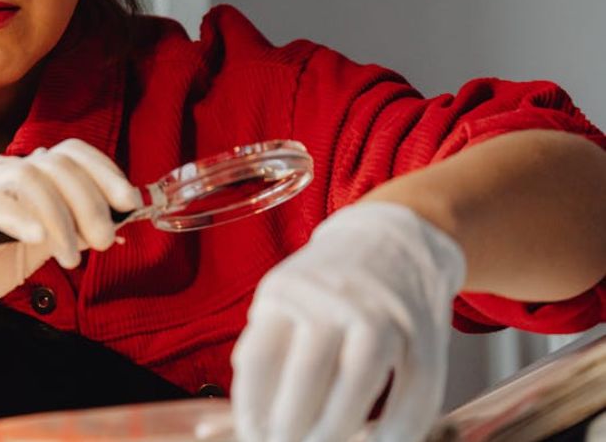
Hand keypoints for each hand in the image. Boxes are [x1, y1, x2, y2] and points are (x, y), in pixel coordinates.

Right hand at [0, 139, 140, 321]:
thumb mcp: (35, 249)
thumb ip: (69, 232)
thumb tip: (119, 225)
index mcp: (20, 173)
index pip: (68, 152)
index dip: (104, 171)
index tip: (129, 202)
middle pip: (54, 163)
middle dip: (89, 201)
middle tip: (104, 240)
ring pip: (26, 176)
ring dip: (59, 217)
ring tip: (70, 257)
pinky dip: (16, 214)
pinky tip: (35, 237)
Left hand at [231, 201, 465, 441]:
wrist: (393, 237)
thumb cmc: (327, 285)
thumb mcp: (283, 300)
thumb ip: (264, 350)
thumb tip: (234, 419)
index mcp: (284, 293)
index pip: (258, 358)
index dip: (252, 408)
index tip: (252, 437)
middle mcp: (332, 300)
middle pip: (306, 374)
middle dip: (291, 427)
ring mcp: (381, 314)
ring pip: (358, 383)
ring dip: (336, 432)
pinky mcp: (424, 332)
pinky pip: (413, 392)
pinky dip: (396, 431)